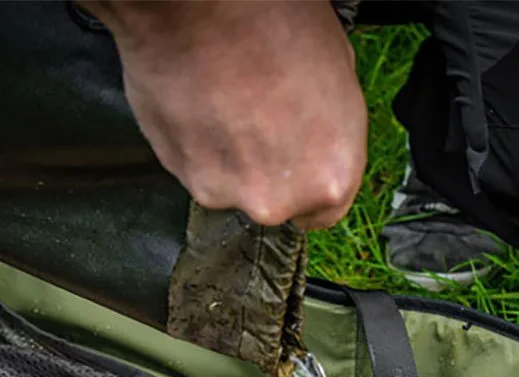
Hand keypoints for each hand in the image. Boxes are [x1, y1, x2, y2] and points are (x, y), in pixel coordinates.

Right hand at [82, 0, 367, 229]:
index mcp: (329, 177)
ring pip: (234, 188)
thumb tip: (318, 136)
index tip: (303, 161)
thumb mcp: (337, 70)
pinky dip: (200, 147)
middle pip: (277, 203)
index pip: (326, 213)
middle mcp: (276, 200)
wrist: (195, 10)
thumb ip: (330, 129)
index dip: (313, 181)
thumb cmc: (269, 22)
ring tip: (229, 105)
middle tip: (263, 118)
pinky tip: (204, 107)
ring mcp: (224, 194)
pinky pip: (198, 171)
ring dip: (232, 159)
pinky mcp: (182, 178)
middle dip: (271, 169)